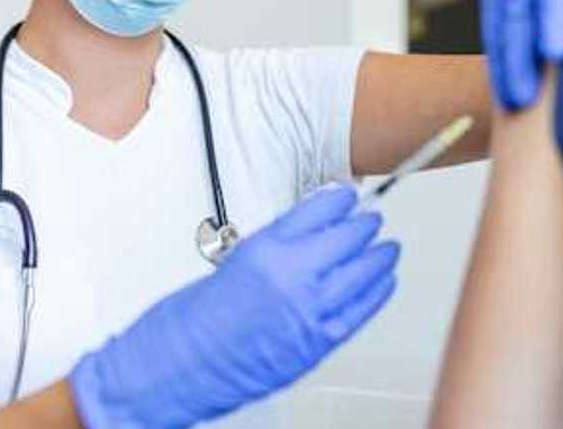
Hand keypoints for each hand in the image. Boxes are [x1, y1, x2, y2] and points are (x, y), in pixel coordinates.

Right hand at [68, 183, 399, 428]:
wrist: (175, 366)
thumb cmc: (191, 321)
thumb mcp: (234, 263)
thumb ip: (275, 250)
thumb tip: (306, 239)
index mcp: (265, 249)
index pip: (318, 210)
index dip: (340, 200)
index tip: (347, 196)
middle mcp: (291, 276)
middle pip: (347, 237)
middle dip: (363, 225)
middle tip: (370, 219)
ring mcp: (308, 310)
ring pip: (362, 271)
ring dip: (379, 255)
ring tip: (387, 247)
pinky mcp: (317, 343)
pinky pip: (360, 310)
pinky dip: (377, 291)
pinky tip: (384, 280)